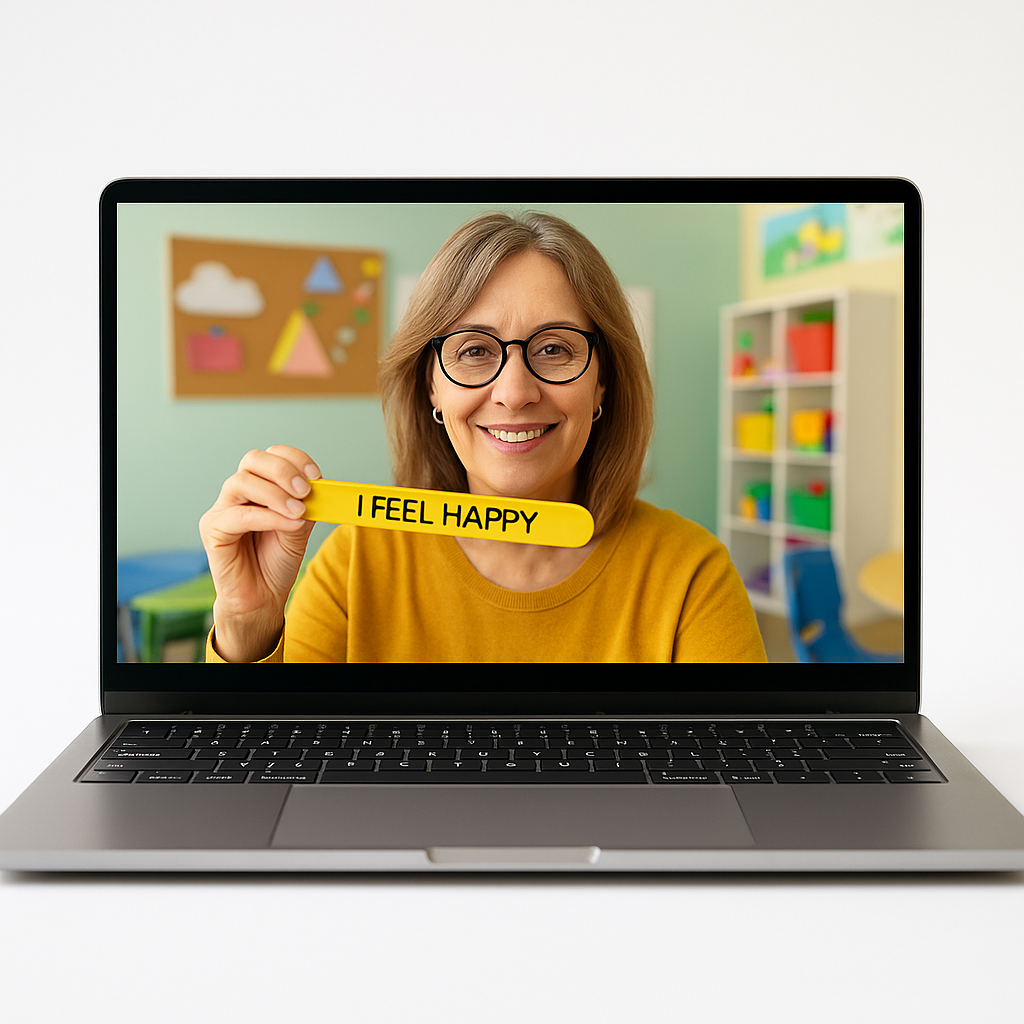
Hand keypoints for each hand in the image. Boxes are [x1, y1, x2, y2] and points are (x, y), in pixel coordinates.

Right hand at [199, 445, 319, 661]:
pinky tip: (289, 525)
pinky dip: (268, 517)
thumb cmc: (277, 562)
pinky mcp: (212, 530)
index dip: (294, 459)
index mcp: (259, 486)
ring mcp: (221, 509)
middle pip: (252, 460)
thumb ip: (305, 507)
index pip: (271, 456)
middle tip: (305, 490)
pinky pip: (238, 516)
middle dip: (282, 470)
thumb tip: (317, 489)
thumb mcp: (300, 529)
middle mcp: (237, 493)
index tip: (316, 475)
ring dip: (275, 494)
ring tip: (298, 511)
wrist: (262, 597)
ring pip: (241, 482)